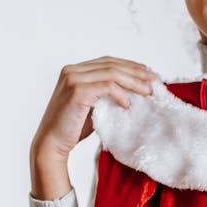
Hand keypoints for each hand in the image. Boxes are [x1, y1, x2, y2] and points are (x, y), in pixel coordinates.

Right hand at [29, 56, 156, 198]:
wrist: (52, 144)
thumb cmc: (72, 127)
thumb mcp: (92, 104)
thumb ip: (105, 93)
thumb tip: (133, 90)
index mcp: (74, 70)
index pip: (108, 62)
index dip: (129, 65)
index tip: (147, 73)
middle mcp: (72, 70)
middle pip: (112, 65)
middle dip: (136, 72)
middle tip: (155, 80)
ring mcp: (73, 79)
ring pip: (111, 74)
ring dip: (133, 82)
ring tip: (148, 91)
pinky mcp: (77, 92)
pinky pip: (106, 87)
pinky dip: (120, 94)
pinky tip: (128, 103)